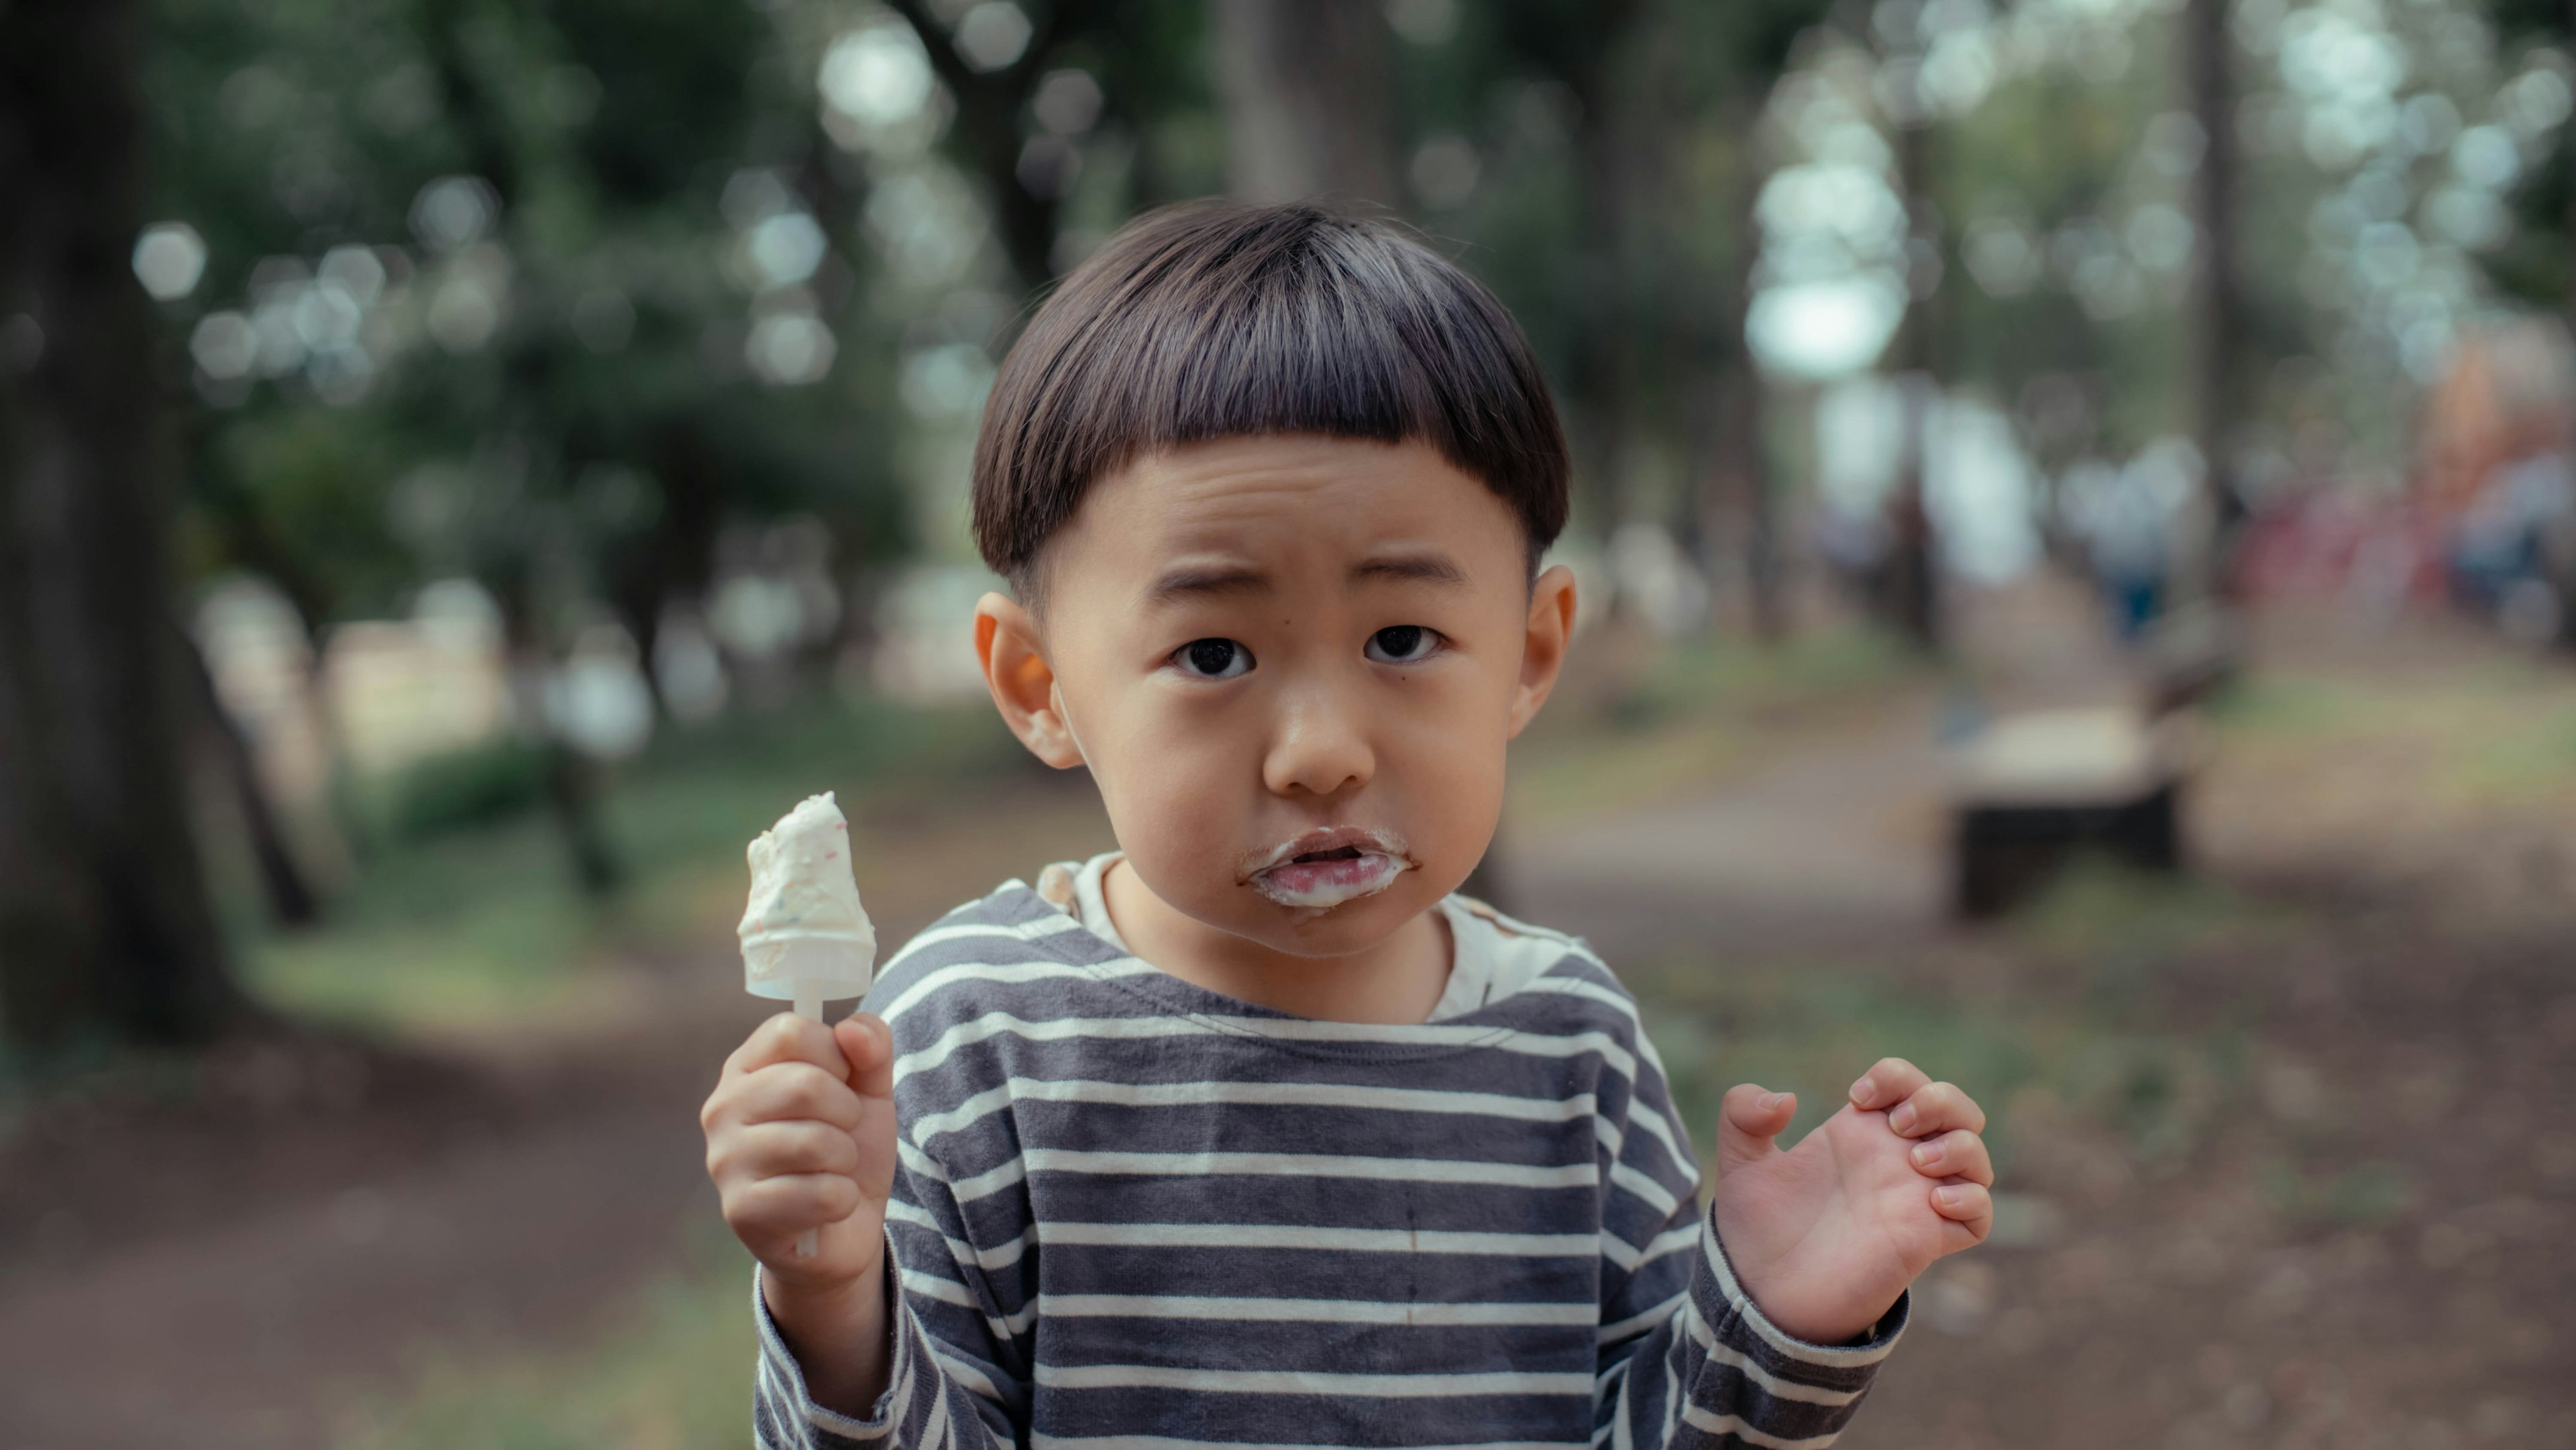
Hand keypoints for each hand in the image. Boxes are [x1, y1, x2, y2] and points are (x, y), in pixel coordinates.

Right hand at [700, 1011, 898, 1413]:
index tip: (840, 1083)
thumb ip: (871, 1046)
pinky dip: (843, 1199)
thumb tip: (852, 1029)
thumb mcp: (869, 1089)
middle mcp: (722, 1109)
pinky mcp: (741, 1210)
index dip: (834, 1055)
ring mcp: (725, 1161)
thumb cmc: (845, 1148)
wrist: (840, 1231)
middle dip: (847, 1113)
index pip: (790, 1032)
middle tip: (841, 1134)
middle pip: (805, 1085)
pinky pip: (821, 1194)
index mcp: (745, 1068)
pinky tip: (827, 1205)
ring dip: (846, 1159)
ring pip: (816, 1142)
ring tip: (832, 1169)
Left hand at [1707, 1057, 1992, 1344]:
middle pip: (1957, 1109)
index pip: (1906, 1082)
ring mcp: (1915, 1199)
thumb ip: (1743, 1115)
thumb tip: (1785, 1099)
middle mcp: (1895, 1160)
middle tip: (1897, 1124)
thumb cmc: (1758, 1228)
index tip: (1855, 1099)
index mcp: (1860, 1132)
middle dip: (1940, 1100)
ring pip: (1976, 1157)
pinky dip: (1972, 1200)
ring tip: (1916, 1162)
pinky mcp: (1926, 1240)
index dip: (1894, 1077)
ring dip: (1960, 1147)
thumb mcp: (1740, 1162)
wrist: (1763, 1291)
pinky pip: (1980, 1216)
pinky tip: (1933, 1201)